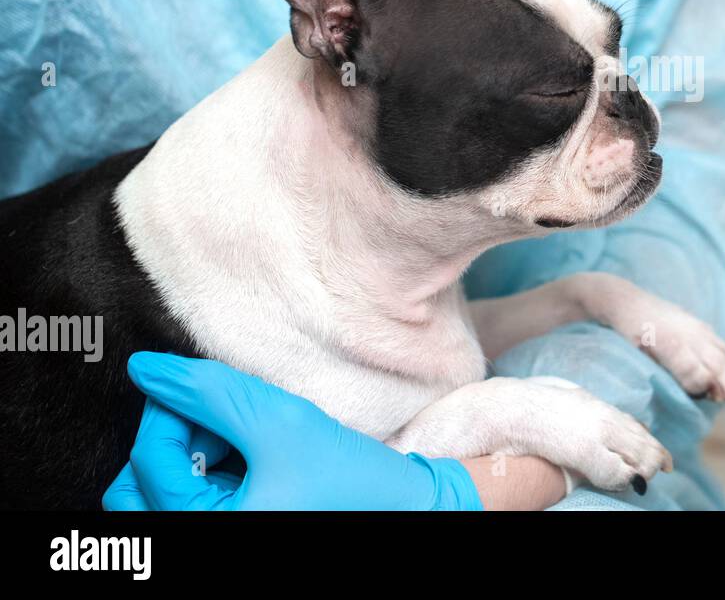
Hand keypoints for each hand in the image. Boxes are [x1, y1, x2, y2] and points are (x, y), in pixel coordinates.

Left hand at [103, 352, 482, 510]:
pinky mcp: (234, 524)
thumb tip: (147, 370)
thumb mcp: (278, 422)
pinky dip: (210, 468)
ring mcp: (220, 532)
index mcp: (210, 531)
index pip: (148, 462)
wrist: (402, 504)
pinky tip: (250, 455)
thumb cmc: (349, 476)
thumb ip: (208, 393)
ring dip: (188, 454)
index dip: (170, 409)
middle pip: (137, 487)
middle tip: (220, 419)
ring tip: (239, 439)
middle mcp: (205, 539)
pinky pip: (191, 497)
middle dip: (171, 440)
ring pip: (159, 491)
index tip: (202, 383)